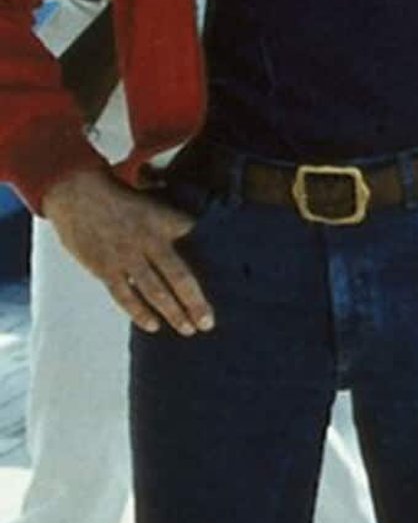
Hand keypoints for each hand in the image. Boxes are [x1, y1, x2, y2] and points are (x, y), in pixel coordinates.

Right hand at [44, 167, 211, 334]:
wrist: (79, 193)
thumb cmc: (121, 201)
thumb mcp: (156, 204)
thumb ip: (177, 222)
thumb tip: (199, 236)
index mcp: (167, 223)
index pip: (199, 246)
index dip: (216, 263)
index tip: (234, 283)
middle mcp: (150, 242)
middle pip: (179, 277)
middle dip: (196, 302)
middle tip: (208, 323)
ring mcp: (127, 257)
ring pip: (155, 291)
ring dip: (173, 312)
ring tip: (188, 329)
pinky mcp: (105, 268)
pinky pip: (125, 295)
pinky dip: (139, 312)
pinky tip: (154, 325)